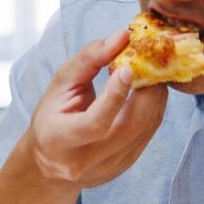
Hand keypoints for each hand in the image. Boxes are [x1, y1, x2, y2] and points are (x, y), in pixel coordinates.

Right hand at [24, 30, 167, 188]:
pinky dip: (153, 109)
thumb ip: (89, 59)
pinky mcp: (124, 166)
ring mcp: (107, 167)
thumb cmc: (52, 115)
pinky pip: (148, 134)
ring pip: (144, 130)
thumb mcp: (59, 84)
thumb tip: (122, 36)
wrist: (49, 161)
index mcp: (59, 139)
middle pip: (128, 127)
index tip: (128, 68)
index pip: (95, 123)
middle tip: (152, 62)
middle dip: (147, 91)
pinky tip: (148, 92)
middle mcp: (83, 160)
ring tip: (152, 74)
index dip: (115, 96)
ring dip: (155, 97)